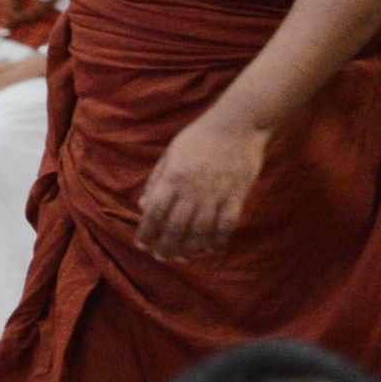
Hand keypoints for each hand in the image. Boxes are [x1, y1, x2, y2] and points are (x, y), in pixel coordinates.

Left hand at [134, 110, 268, 259]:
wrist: (238, 124)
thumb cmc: (200, 137)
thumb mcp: (171, 153)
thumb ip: (156, 180)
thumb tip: (144, 206)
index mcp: (173, 178)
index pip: (154, 213)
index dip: (146, 233)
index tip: (142, 244)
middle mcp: (192, 190)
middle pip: (175, 229)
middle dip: (165, 248)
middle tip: (161, 256)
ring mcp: (215, 195)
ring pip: (199, 234)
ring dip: (189, 250)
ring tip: (182, 257)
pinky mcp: (236, 197)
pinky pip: (225, 228)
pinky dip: (217, 242)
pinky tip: (209, 248)